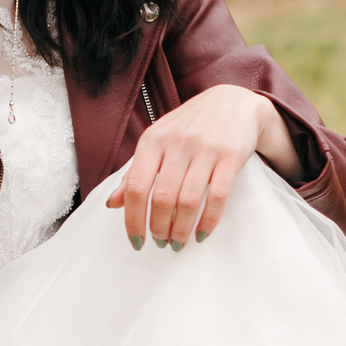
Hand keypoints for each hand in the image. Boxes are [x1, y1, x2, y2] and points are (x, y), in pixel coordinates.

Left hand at [104, 83, 298, 248]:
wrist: (233, 102)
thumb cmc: (189, 126)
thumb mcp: (157, 142)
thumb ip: (134, 172)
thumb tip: (112, 204)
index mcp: (152, 141)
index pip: (136, 188)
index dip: (133, 220)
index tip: (136, 241)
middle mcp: (177, 143)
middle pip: (162, 199)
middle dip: (159, 228)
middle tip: (161, 243)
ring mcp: (205, 149)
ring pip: (188, 201)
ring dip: (181, 230)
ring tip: (178, 243)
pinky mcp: (231, 156)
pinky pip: (218, 196)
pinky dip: (208, 221)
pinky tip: (201, 234)